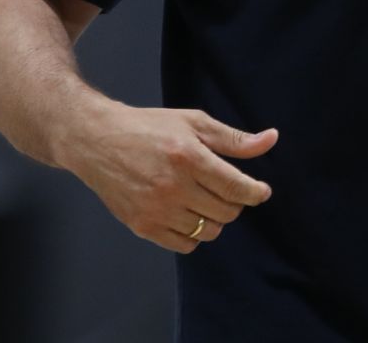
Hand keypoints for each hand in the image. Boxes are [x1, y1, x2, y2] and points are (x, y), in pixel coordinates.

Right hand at [64, 103, 276, 252]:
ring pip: (208, 231)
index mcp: (188, 157)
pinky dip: (193, 233)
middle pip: (226, 212)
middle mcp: (173, 187)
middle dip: (234, 202)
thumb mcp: (193, 122)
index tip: (261, 190)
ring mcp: (156, 210)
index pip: (236, 188)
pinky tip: (186, 213)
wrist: (97, 141)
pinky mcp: (143, 226)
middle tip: (225, 189)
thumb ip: (233, 138)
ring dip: (215, 218)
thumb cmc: (148, 128)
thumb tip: (271, 139)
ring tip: (204, 200)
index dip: (255, 192)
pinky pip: (185, 244)